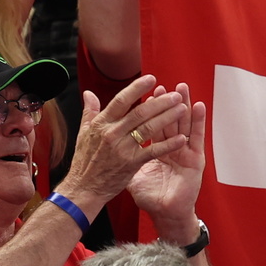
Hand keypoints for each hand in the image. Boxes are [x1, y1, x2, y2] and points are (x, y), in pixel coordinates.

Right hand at [59, 76, 189, 209]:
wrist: (84, 187)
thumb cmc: (84, 161)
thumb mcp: (83, 132)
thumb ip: (89, 111)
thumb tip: (89, 93)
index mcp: (101, 124)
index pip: (121, 100)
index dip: (137, 88)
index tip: (151, 79)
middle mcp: (112, 133)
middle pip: (139, 112)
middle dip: (160, 102)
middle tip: (175, 94)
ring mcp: (122, 148)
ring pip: (149, 128)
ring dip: (168, 117)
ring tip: (182, 108)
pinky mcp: (131, 163)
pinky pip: (154, 150)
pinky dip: (169, 144)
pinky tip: (182, 138)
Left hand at [127, 83, 206, 241]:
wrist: (164, 212)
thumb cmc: (147, 193)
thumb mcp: (129, 170)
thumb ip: (117, 152)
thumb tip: (102, 140)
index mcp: (154, 147)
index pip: (150, 121)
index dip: (149, 105)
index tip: (147, 87)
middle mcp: (170, 147)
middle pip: (168, 119)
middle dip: (167, 101)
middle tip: (166, 84)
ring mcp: (183, 152)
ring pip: (184, 124)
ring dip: (183, 105)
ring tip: (184, 88)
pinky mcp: (194, 160)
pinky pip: (196, 139)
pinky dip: (198, 122)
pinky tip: (199, 108)